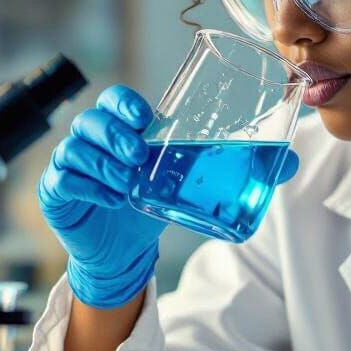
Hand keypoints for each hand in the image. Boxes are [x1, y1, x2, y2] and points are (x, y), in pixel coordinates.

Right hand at [39, 85, 301, 308]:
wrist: (125, 249)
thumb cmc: (157, 200)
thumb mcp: (196, 181)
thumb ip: (242, 167)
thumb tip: (291, 162)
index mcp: (127, 129)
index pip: (115, 101)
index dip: (124, 103)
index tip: (144, 118)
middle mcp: (96, 142)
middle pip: (90, 121)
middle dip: (113, 134)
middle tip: (139, 155)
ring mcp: (74, 166)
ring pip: (74, 149)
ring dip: (102, 164)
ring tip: (129, 182)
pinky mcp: (59, 193)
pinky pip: (63, 182)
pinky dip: (87, 188)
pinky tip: (111, 198)